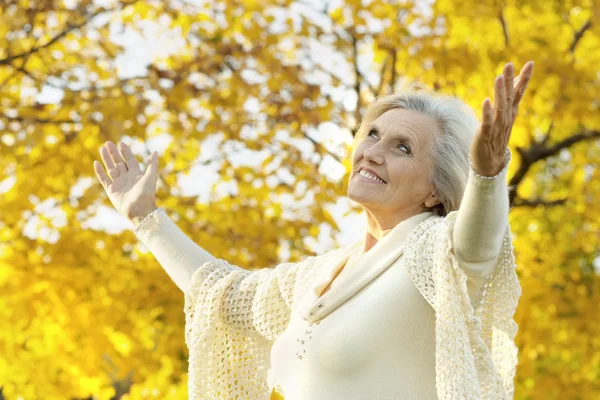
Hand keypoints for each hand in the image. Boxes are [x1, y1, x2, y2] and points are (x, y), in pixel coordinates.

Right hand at [94, 141, 158, 219]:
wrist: (139, 210)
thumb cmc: (146, 194)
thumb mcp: (151, 177)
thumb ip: (152, 165)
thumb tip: (156, 152)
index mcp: (136, 175)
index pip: (129, 160)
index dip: (125, 152)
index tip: (120, 143)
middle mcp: (127, 178)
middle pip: (119, 163)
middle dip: (113, 153)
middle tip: (108, 143)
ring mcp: (118, 184)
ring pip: (111, 168)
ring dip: (106, 159)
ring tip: (101, 148)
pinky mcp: (111, 190)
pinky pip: (104, 179)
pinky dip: (100, 171)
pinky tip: (96, 163)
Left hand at [470, 61, 534, 175]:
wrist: (490, 163)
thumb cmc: (495, 136)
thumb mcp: (503, 116)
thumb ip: (507, 99)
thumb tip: (510, 81)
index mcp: (510, 112)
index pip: (518, 93)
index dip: (524, 78)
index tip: (531, 63)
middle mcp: (505, 117)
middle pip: (509, 96)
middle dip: (509, 80)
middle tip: (509, 64)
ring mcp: (496, 126)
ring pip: (499, 106)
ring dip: (499, 92)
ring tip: (499, 77)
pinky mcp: (485, 134)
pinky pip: (486, 122)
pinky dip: (487, 112)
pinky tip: (486, 101)